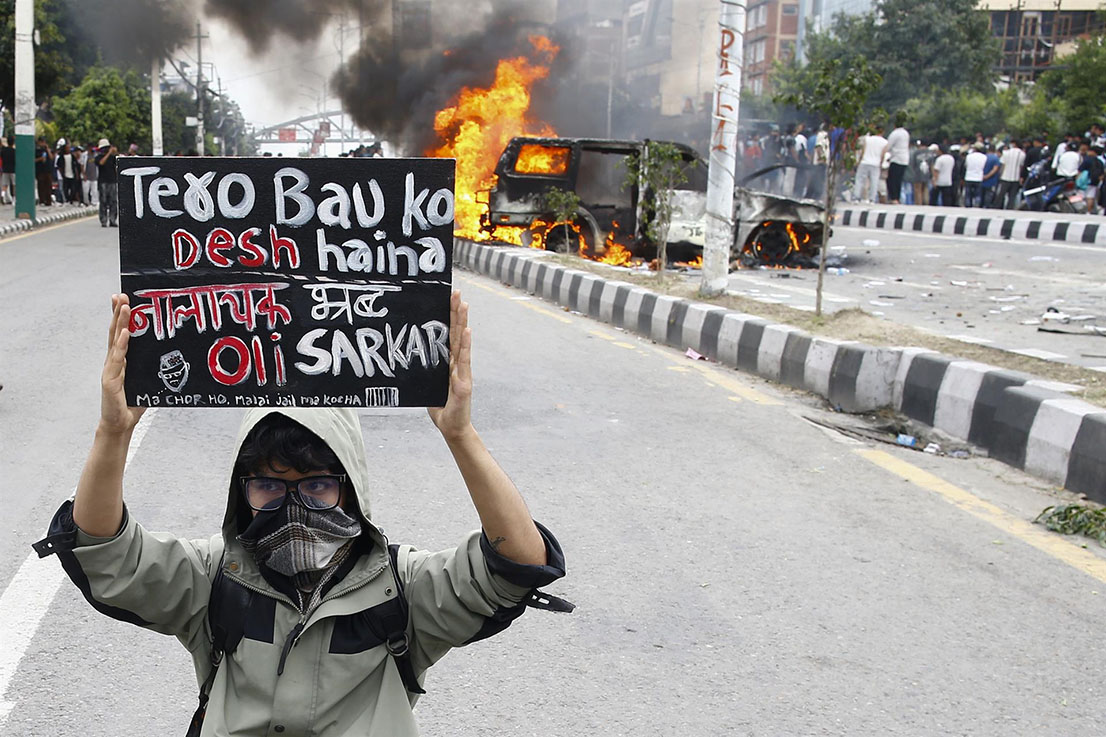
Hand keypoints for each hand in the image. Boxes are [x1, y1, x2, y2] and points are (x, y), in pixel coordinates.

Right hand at [100, 294, 144, 434]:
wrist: (121, 424)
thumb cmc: (134, 402)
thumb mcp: (146, 380)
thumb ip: (153, 367)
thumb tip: (174, 355)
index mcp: (122, 360)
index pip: (120, 333)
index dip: (120, 316)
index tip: (123, 299)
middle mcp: (114, 361)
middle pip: (114, 332)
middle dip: (118, 312)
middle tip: (121, 294)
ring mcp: (110, 369)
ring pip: (114, 341)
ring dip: (119, 323)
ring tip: (123, 307)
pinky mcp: (109, 381)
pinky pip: (116, 360)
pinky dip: (120, 345)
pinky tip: (124, 333)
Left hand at [427, 290, 472, 441]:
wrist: (452, 427)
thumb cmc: (440, 407)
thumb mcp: (428, 385)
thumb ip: (423, 372)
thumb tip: (406, 359)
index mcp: (448, 362)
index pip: (448, 335)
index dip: (448, 317)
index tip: (447, 298)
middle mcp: (457, 364)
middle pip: (456, 333)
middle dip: (456, 312)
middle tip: (456, 292)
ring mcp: (462, 372)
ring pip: (462, 343)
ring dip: (463, 323)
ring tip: (464, 305)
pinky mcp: (464, 383)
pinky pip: (464, 361)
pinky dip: (467, 345)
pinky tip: (468, 331)